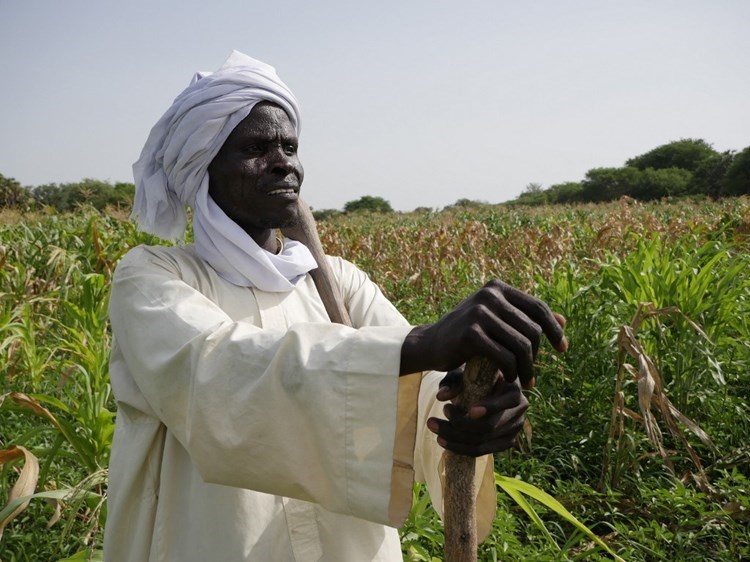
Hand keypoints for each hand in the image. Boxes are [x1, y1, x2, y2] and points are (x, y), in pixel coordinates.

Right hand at [400, 280, 566, 387]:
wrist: (430, 344)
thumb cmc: (467, 334)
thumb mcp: (496, 320)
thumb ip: (524, 318)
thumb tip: (563, 320)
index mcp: (497, 288)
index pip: (538, 307)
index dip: (555, 329)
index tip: (563, 349)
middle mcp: (489, 295)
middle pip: (532, 329)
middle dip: (536, 355)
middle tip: (531, 373)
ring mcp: (479, 313)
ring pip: (521, 345)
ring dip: (526, 368)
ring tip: (524, 380)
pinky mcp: (471, 333)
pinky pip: (505, 356)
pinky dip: (511, 371)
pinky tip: (508, 378)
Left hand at [426, 367, 527, 456]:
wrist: (483, 389)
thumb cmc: (473, 377)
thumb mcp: (463, 374)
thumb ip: (452, 381)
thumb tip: (442, 396)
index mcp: (514, 388)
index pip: (508, 401)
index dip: (491, 407)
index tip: (470, 410)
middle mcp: (520, 410)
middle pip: (490, 426)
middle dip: (460, 424)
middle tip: (436, 415)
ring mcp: (514, 429)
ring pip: (482, 442)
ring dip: (454, 438)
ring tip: (432, 426)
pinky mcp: (504, 443)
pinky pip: (481, 451)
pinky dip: (459, 448)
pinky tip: (441, 440)